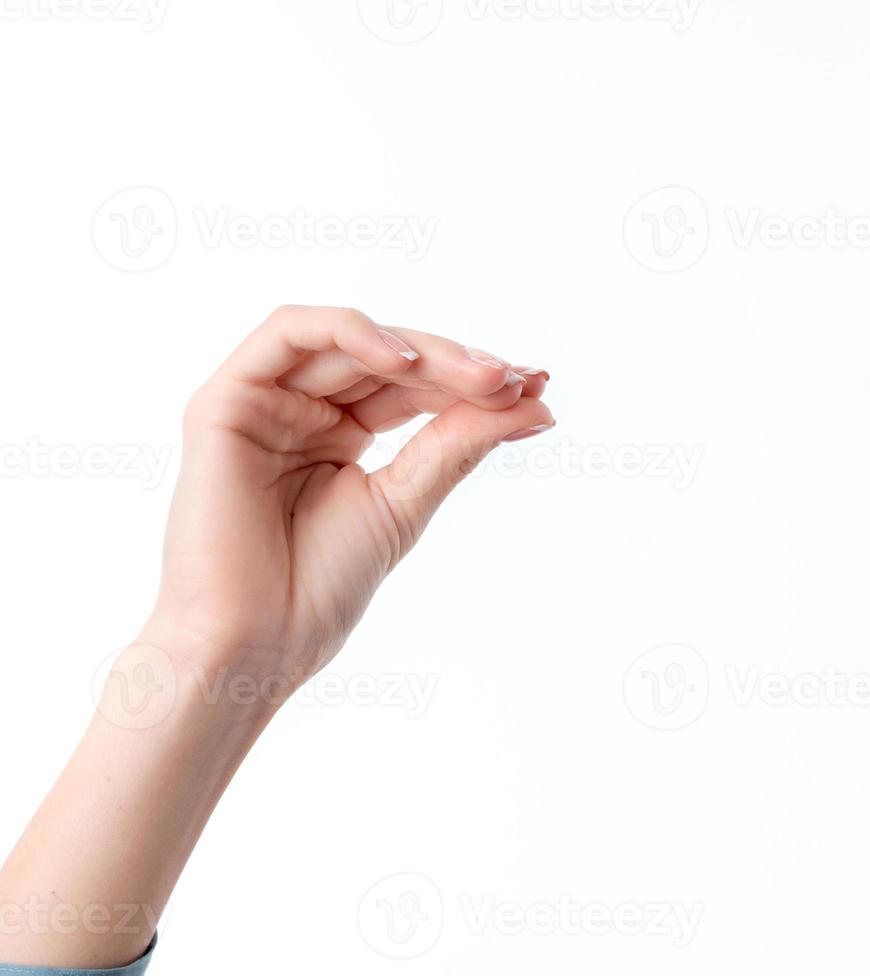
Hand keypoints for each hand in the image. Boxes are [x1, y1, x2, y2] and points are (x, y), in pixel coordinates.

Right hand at [143, 305, 555, 691]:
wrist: (255, 642)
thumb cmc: (318, 587)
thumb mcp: (407, 501)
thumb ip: (458, 444)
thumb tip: (536, 404)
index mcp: (340, 434)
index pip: (415, 387)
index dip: (474, 382)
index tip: (536, 389)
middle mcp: (302, 410)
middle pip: (388, 359)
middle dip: (459, 365)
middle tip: (516, 381)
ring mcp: (264, 401)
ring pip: (350, 339)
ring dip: (422, 350)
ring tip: (480, 376)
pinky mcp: (226, 400)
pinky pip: (288, 333)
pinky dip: (351, 332)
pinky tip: (405, 361)